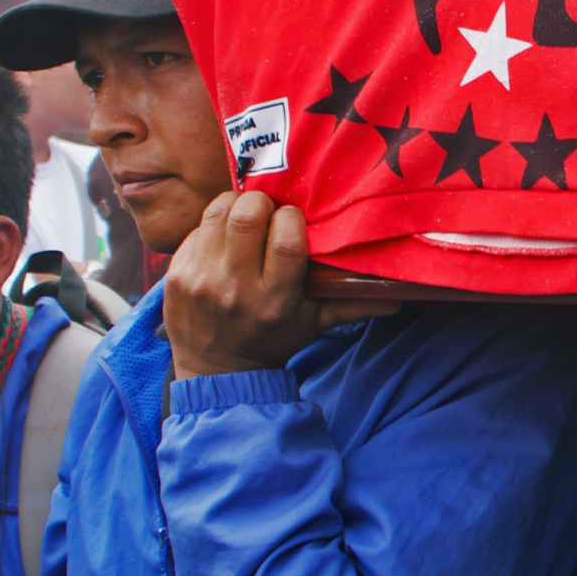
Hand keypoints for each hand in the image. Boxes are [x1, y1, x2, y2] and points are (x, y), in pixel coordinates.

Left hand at [163, 191, 396, 378]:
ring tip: (245, 218)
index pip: (285, 238)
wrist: (217, 372)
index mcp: (275, 299)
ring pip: (218, 214)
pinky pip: (195, 230)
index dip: (290, 218)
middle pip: (247, 216)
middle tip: (266, 211)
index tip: (291, 220)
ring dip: (234, 207)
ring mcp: (200, 281)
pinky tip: (222, 239)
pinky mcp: (175, 276)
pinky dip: (211, 226)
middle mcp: (235, 289)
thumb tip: (402, 296)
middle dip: (260, 203)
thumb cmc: (274, 338)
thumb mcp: (315, 324)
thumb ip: (354, 305)